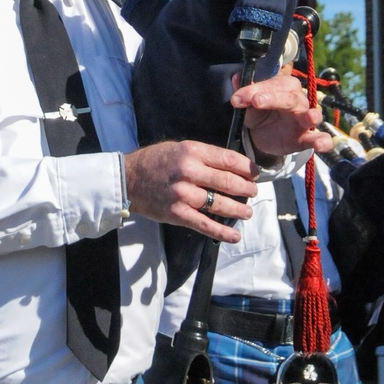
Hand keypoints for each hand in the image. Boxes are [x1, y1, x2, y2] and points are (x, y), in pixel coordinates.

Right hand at [123, 139, 257, 242]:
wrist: (129, 179)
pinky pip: (205, 225)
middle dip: (246, 189)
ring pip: (220, 204)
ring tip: (247, 212)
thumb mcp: (180, 148)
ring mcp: (183, 194)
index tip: (255, 174)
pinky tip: (234, 235)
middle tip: (253, 192)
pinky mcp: (177, 213)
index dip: (247, 168)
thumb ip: (204, 156)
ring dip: (238, 209)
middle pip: (228, 182)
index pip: (229, 160)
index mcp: (192, 152)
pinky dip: (222, 232)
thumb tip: (232, 166)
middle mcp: (189, 172)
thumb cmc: (155, 161)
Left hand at [231, 72, 332, 160]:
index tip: (236, 98)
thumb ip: (244, 92)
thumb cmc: (260, 113)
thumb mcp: (249, 103)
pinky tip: (321, 145)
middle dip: (272, 98)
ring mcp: (304, 120)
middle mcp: (298, 100)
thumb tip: (236, 78)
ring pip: (311, 115)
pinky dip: (323, 141)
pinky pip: (319, 138)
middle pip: (289, 98)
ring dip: (311, 116)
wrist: (262, 136)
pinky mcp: (306, 138)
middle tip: (255, 101)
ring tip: (310, 117)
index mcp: (284, 87)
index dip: (253, 89)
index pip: (272, 84)